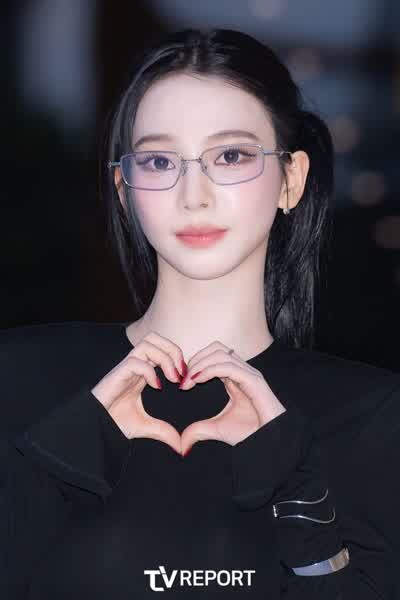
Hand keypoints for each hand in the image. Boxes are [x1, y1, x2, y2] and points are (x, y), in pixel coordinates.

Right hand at [90, 332, 184, 454]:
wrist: (94, 428)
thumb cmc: (114, 423)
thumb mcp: (145, 427)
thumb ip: (163, 431)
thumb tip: (180, 445)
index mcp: (142, 371)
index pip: (160, 347)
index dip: (176, 356)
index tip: (185, 378)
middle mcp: (135, 365)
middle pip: (154, 337)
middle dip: (173, 349)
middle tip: (181, 372)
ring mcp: (125, 368)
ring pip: (147, 343)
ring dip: (165, 357)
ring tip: (173, 378)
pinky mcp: (117, 374)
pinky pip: (135, 361)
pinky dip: (150, 371)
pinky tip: (157, 387)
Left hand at [179, 341, 286, 454]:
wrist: (270, 441)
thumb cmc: (250, 433)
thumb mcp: (217, 429)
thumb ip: (199, 430)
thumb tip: (182, 443)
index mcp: (235, 377)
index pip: (213, 355)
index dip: (195, 363)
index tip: (182, 383)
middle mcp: (242, 371)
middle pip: (216, 348)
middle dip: (196, 359)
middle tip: (184, 379)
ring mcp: (249, 374)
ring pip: (221, 353)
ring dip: (200, 363)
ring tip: (189, 380)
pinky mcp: (254, 380)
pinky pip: (228, 366)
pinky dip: (210, 369)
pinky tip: (198, 380)